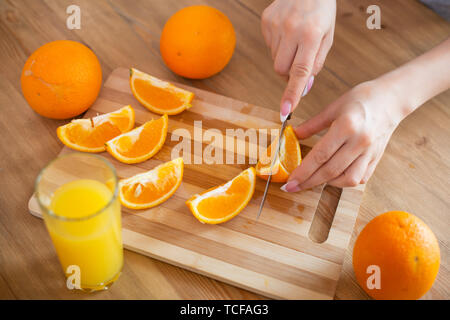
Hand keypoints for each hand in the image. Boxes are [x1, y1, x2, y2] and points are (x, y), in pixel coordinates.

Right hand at [261, 0, 335, 120]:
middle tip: (299, 60)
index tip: (286, 110)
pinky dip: (278, 45)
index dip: (292, 93)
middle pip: (281, 70)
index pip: (300, 72)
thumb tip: (303, 87)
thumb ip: (316, 64)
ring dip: (285, 57)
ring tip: (295, 39)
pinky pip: (269, 46)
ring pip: (275, 59)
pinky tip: (287, 31)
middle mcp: (291, 30)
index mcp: (311, 35)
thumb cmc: (322, 12)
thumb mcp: (328, 37)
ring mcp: (275, 25)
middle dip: (289, 73)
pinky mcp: (266, 21)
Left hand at [281, 80, 405, 190]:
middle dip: (309, 182)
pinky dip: (345, 181)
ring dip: (328, 183)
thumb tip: (294, 135)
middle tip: (293, 187)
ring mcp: (370, 152)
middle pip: (330, 170)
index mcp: (346, 126)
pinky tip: (334, 176)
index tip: (290, 181)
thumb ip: (313, 124)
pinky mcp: (376, 158)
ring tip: (314, 179)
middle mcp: (359, 142)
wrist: (392, 99)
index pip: (320, 155)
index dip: (303, 171)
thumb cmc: (362, 99)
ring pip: (347, 179)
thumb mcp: (333, 107)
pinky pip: (360, 178)